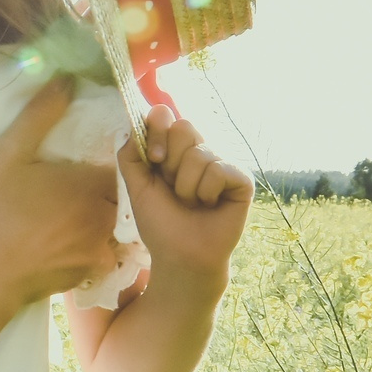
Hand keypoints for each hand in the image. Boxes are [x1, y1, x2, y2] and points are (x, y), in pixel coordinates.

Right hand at [0, 80, 123, 315]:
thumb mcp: (6, 155)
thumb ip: (39, 116)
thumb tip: (66, 79)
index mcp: (92, 183)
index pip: (119, 163)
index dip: (102, 161)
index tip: (78, 164)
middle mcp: (107, 215)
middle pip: (118, 194)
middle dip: (98, 190)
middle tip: (65, 190)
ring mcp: (101, 247)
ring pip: (110, 223)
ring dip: (93, 218)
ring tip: (60, 216)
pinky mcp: (91, 273)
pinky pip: (99, 252)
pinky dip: (85, 246)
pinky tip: (57, 243)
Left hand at [119, 104, 251, 285]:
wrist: (181, 255)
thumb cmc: (161, 223)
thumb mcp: (137, 187)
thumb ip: (130, 155)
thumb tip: (133, 125)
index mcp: (173, 150)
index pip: (165, 117)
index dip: (157, 131)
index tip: (154, 159)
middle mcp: (198, 152)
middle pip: (184, 127)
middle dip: (172, 163)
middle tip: (174, 189)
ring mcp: (221, 163)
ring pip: (199, 153)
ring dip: (187, 187)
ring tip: (192, 204)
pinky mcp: (240, 178)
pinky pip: (220, 169)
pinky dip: (208, 191)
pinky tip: (211, 205)